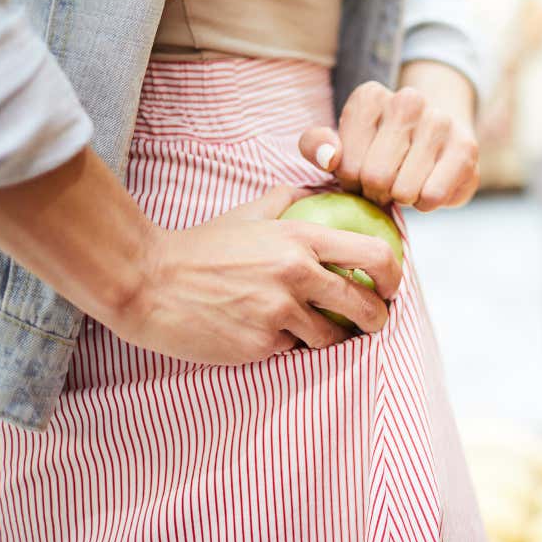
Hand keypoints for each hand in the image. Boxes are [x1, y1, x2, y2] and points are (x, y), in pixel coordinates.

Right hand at [113, 186, 402, 362]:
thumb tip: (324, 189)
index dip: (392, 275)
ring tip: (320, 332)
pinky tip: (275, 337)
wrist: (148, 282)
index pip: (374, 254)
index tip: (389, 286)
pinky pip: (294, 352)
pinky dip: (292, 348)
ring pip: (332, 337)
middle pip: (365, 306)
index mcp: (301, 237)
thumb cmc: (202, 247)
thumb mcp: (250, 214)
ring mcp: (280, 313)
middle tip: (373, 321)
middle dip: (377, 319)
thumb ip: (291, 199)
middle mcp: (297, 274)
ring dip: (331, 338)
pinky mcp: (261, 346)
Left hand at [299, 78, 478, 210]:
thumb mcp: (340, 144)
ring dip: (402, 198)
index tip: (362, 173)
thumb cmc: (379, 147)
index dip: (351, 181)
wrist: (438, 138)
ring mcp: (440, 121)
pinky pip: (433, 196)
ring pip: (405, 189)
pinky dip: (426, 203)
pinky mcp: (466, 146)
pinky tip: (427, 187)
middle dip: (376, 192)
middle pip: (375, 177)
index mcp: (370, 96)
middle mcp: (408, 100)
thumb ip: (316, 147)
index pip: (346, 164)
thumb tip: (331, 159)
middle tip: (384, 185)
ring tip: (406, 184)